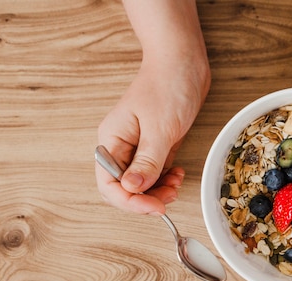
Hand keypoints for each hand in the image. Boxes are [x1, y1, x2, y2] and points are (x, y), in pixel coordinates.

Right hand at [95, 0, 209, 214]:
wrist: (183, 62)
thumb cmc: (167, 85)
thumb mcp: (159, 129)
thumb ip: (146, 162)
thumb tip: (131, 189)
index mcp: (111, 140)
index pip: (109, 184)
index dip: (130, 201)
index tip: (154, 207)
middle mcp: (120, 146)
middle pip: (123, 188)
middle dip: (145, 199)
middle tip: (168, 199)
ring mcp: (136, 148)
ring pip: (140, 184)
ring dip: (157, 191)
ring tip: (176, 185)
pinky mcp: (152, 147)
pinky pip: (153, 174)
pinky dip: (165, 180)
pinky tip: (177, 175)